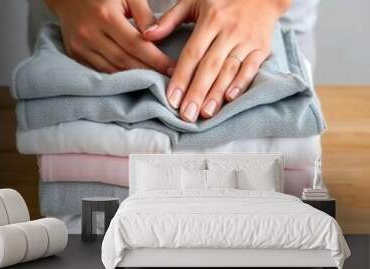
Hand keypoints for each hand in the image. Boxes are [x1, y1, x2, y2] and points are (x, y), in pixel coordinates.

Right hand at [45, 0, 173, 73]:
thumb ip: (143, 14)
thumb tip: (158, 37)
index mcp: (106, 16)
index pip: (136, 44)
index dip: (156, 60)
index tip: (172, 69)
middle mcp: (90, 33)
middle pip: (124, 61)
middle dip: (147, 72)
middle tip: (166, 80)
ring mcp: (80, 46)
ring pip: (111, 70)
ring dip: (133, 79)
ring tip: (151, 82)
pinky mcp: (75, 54)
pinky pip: (99, 71)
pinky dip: (116, 78)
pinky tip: (131, 81)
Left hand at [144, 0, 290, 121]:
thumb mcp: (193, 1)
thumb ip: (170, 19)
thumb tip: (147, 36)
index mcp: (210, 20)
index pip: (192, 54)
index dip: (181, 78)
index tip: (171, 99)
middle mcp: (228, 31)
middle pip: (210, 67)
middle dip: (197, 93)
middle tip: (187, 115)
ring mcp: (246, 41)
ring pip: (229, 70)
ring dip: (216, 94)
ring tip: (205, 114)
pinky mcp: (261, 48)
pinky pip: (252, 68)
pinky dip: (242, 83)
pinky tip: (230, 99)